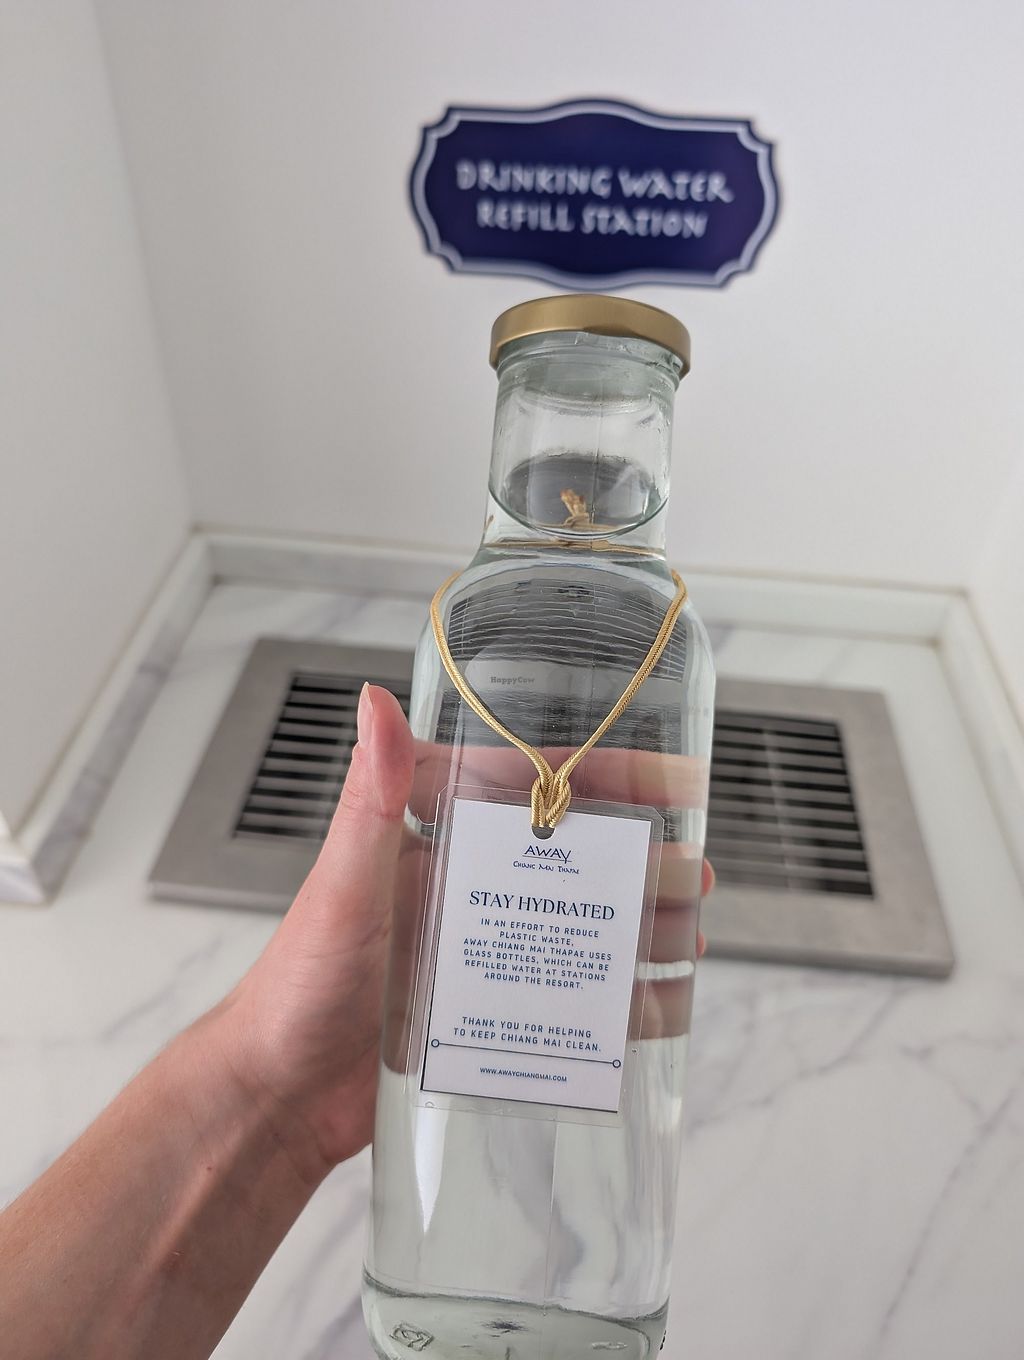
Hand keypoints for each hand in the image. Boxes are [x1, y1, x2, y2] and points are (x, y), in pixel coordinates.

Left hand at [210, 685, 711, 1177]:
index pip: (535, 790)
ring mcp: (483, 949)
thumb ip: (368, 800)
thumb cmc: (297, 983)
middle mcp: (466, 885)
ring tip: (694, 934)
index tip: (675, 783)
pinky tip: (663, 1000)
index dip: (609, 780)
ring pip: (580, 923)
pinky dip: (619, 995)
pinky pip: (569, 994)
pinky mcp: (491, 1009)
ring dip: (640, 923)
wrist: (278, 1096)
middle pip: (572, 859)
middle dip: (640, 860)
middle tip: (697, 871)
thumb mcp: (342, 886)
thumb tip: (373, 701)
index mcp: (435, 840)